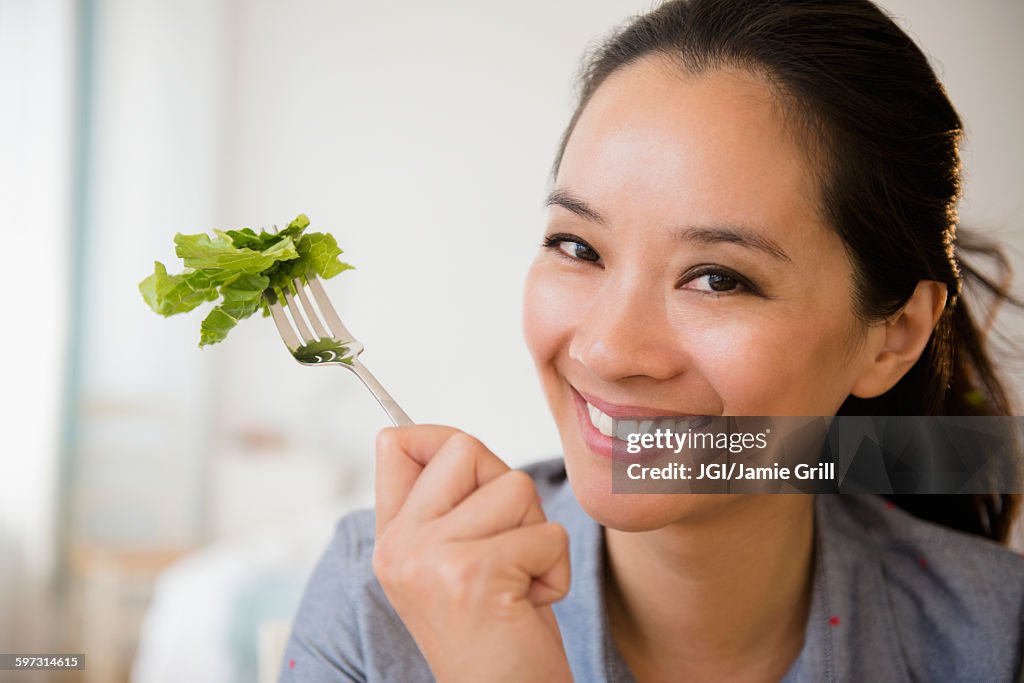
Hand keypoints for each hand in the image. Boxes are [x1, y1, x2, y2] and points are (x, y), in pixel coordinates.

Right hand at [372, 425, 572, 682]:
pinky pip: (547, 532)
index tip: (473, 473)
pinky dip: (555, 570)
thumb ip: (446, 507)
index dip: (441, 439)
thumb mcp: (453, 566)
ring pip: (515, 486)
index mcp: (390, 539)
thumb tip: (457, 442)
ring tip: (519, 582)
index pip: (396, 443)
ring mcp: (431, 558)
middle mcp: (399, 545)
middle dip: (506, 488)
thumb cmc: (495, 636)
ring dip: (537, 534)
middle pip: (465, 447)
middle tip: (508, 546)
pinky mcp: (474, 574)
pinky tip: (529, 605)